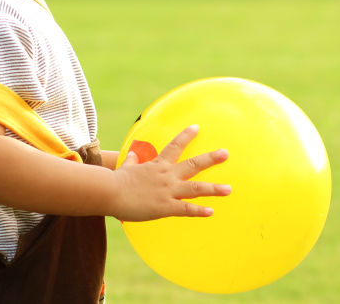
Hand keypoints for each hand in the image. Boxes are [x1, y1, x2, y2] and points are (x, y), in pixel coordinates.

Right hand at [109, 125, 230, 221]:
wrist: (110, 192)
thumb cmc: (116, 181)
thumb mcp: (126, 168)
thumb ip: (132, 161)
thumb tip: (132, 154)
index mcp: (157, 165)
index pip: (175, 146)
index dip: (186, 136)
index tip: (197, 127)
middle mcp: (166, 175)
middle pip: (193, 165)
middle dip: (210, 159)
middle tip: (225, 153)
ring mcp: (167, 190)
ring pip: (195, 188)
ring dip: (213, 189)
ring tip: (229, 189)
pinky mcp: (165, 206)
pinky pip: (186, 209)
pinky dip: (199, 211)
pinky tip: (211, 212)